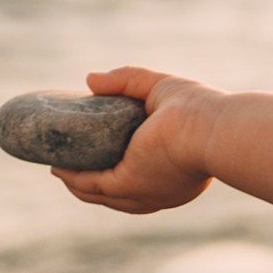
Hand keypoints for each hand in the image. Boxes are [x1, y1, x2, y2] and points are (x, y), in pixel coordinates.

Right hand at [52, 65, 219, 216]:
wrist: (214, 128)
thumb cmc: (200, 108)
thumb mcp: (159, 88)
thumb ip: (126, 81)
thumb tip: (90, 80)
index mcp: (175, 172)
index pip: (141, 177)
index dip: (116, 169)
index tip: (95, 156)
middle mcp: (160, 189)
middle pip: (117, 192)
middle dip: (90, 182)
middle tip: (69, 165)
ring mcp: (144, 191)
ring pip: (101, 193)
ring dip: (76, 182)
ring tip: (58, 166)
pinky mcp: (129, 185)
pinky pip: (94, 186)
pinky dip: (75, 179)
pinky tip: (59, 168)